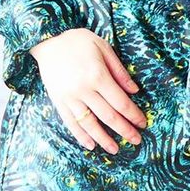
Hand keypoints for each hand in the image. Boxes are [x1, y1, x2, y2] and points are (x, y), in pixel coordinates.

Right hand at [29, 29, 147, 154]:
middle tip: (136, 140)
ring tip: (116, 149)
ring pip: (90, 124)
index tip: (143, 124)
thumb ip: (118, 70)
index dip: (133, 115)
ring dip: (104, 139)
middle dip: (124, 130)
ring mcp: (69, 98)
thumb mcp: (102, 47)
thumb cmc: (78, 41)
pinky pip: (71, 123)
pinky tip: (91, 145)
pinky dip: (81, 136)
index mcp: (97, 75)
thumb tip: (134, 90)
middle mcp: (84, 90)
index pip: (120, 102)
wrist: (46, 41)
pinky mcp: (58, 102)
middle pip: (108, 116)